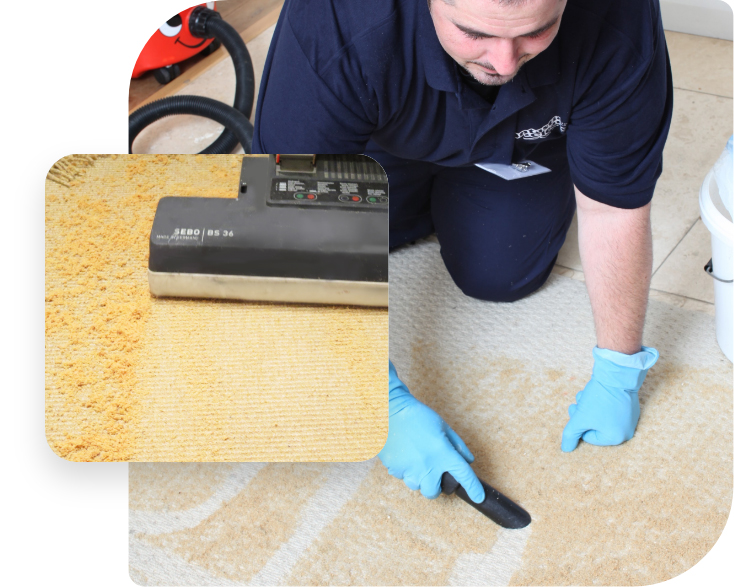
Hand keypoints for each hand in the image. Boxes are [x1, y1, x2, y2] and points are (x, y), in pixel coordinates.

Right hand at [378, 361, 484, 502]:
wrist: (390, 410)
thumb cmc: (417, 416)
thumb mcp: (443, 426)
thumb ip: (457, 445)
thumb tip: (467, 460)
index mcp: (443, 453)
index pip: (464, 476)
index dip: (473, 488)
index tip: (477, 497)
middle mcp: (428, 465)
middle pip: (433, 492)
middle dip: (434, 485)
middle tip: (432, 472)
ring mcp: (410, 469)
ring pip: (416, 485)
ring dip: (418, 477)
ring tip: (415, 459)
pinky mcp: (394, 469)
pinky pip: (402, 476)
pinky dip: (404, 469)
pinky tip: (404, 453)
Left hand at [561, 346, 658, 451]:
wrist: (617, 374)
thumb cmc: (599, 399)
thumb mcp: (580, 418)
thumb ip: (571, 435)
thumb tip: (566, 449)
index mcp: (617, 438)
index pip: (588, 437)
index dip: (578, 423)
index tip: (574, 410)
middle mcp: (627, 430)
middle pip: (594, 426)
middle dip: (582, 414)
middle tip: (576, 404)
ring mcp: (629, 417)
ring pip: (599, 416)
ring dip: (587, 406)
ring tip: (584, 395)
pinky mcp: (629, 405)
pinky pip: (610, 408)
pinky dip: (599, 401)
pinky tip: (594, 392)